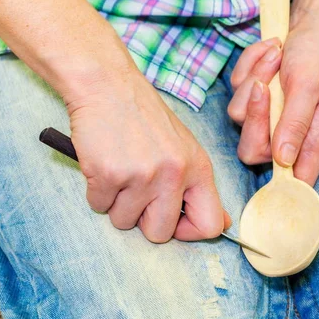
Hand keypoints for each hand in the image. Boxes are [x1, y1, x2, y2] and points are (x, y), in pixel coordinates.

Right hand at [65, 68, 229, 242]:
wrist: (107, 85)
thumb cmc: (143, 117)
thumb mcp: (184, 147)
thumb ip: (198, 186)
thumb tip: (222, 225)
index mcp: (198, 167)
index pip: (210, 225)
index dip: (188, 232)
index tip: (173, 221)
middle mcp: (174, 174)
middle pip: (160, 233)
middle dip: (143, 221)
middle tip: (136, 192)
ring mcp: (141, 176)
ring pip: (123, 222)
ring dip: (116, 204)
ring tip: (119, 171)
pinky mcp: (109, 174)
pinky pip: (98, 205)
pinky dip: (96, 191)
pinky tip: (102, 164)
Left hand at [228, 24, 318, 185]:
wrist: (310, 29)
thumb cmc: (318, 58)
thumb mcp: (309, 88)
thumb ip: (296, 123)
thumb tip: (284, 159)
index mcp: (309, 141)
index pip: (292, 180)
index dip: (280, 185)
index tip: (270, 164)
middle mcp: (283, 136)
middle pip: (251, 150)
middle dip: (254, 114)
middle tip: (264, 84)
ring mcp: (263, 119)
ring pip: (238, 114)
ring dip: (255, 78)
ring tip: (277, 56)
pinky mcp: (248, 99)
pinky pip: (235, 88)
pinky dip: (250, 65)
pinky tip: (271, 51)